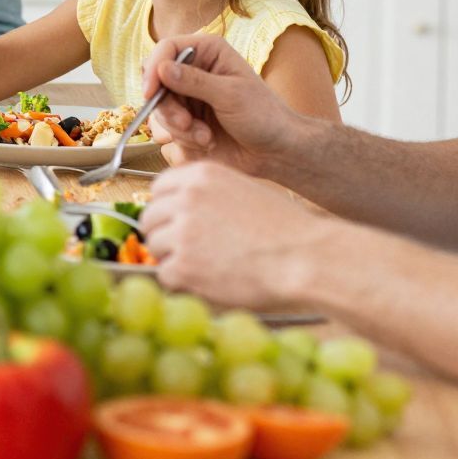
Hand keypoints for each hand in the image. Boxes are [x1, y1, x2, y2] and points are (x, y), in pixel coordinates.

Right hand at [140, 34, 306, 176]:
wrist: (275, 152)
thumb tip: (161, 69)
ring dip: (178, 128)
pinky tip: (205, 143)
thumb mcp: (231, 95)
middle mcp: (194, 72)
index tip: (150, 93)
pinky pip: (167, 130)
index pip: (166, 49)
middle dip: (168, 107)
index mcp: (208, 52)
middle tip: (186, 123)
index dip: (153, 69)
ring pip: (159, 110)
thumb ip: (194, 81)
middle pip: (156, 82)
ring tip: (204, 137)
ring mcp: (188, 99)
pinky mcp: (185, 123)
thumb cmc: (264, 116)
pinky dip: (183, 140)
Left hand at [141, 162, 325, 309]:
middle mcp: (185, 199)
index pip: (159, 189)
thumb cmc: (285, 230)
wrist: (306, 259)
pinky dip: (183, 283)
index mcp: (200, 175)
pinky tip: (210, 282)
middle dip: (165, 235)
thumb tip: (180, 210)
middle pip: (150, 218)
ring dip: (174, 260)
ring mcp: (182, 233)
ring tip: (207, 267)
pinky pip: (166, 276)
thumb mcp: (243, 191)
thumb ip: (207, 195)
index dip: (168, 209)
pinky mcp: (184, 267)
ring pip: (155, 248)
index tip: (178, 223)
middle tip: (190, 251)